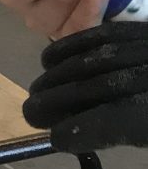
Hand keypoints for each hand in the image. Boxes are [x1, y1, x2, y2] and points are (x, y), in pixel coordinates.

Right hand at [25, 21, 147, 151]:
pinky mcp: (139, 30)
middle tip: (32, 114)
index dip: (81, 129)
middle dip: (57, 100)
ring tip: (38, 91)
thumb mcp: (147, 131)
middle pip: (99, 86)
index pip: (117, 119)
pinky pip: (100, 34)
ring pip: (94, 57)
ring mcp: (145, 48)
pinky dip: (68, 46)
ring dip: (57, 75)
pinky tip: (48, 59)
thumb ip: (122, 130)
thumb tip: (79, 132)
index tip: (57, 139)